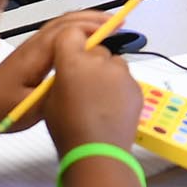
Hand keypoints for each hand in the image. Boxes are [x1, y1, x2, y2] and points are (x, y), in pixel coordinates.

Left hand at [0, 12, 107, 135]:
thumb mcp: (30, 108)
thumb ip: (55, 93)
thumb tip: (80, 80)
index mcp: (34, 55)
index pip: (67, 31)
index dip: (92, 26)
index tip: (113, 28)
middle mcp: (33, 46)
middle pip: (66, 22)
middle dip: (93, 18)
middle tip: (118, 22)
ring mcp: (31, 49)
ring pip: (61, 27)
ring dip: (84, 23)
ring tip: (107, 27)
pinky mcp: (30, 57)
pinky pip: (56, 37)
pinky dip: (75, 33)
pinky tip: (85, 43)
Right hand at [43, 24, 142, 152]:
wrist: (97, 153)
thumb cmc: (68, 130)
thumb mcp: (50, 99)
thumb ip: (60, 75)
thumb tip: (70, 70)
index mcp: (72, 62)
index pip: (71, 33)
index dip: (70, 42)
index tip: (70, 53)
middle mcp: (99, 61)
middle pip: (95, 49)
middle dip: (89, 61)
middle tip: (83, 85)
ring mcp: (121, 73)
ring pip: (113, 62)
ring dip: (106, 73)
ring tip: (98, 98)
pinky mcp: (136, 87)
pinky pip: (125, 79)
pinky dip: (118, 87)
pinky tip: (111, 106)